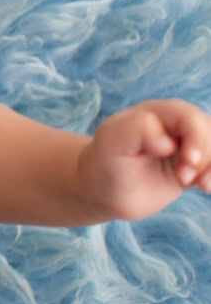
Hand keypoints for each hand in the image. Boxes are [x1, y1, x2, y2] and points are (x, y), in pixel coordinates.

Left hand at [80, 99, 210, 220]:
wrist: (102, 190)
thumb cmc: (105, 162)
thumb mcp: (112, 142)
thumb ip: (137, 129)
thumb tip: (168, 141)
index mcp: (154, 113)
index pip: (188, 116)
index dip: (196, 137)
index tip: (188, 162)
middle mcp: (173, 125)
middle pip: (207, 130)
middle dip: (205, 155)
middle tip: (183, 178)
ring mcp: (184, 145)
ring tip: (199, 186)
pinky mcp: (191, 164)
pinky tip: (205, 188)